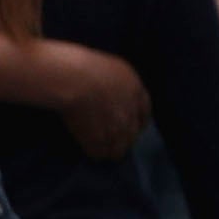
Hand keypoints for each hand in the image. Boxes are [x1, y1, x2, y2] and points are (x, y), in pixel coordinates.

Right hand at [46, 44, 148, 159]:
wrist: (74, 79)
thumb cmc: (88, 65)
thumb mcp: (113, 67)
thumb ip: (120, 84)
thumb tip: (114, 93)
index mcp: (136, 91)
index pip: (145, 113)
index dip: (140, 122)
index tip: (135, 127)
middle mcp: (130, 114)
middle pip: (132, 136)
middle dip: (125, 139)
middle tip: (114, 140)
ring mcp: (115, 130)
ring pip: (118, 150)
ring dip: (110, 150)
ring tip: (101, 150)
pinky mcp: (97, 141)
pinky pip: (99, 153)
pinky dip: (94, 153)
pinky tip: (89, 149)